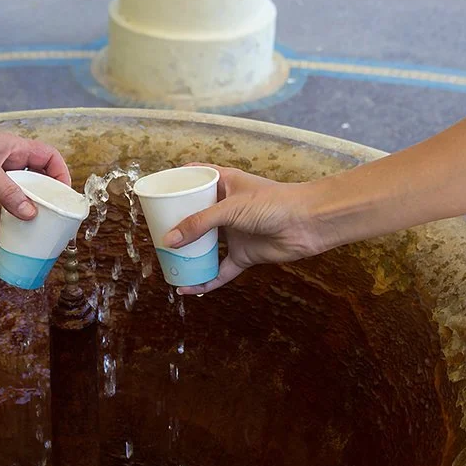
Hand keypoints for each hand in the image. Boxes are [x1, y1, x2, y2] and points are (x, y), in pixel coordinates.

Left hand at [0, 120, 70, 244]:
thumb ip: (8, 192)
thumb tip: (31, 215)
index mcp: (15, 149)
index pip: (48, 157)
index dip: (60, 173)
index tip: (65, 195)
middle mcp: (6, 162)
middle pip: (34, 180)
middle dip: (43, 199)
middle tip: (51, 219)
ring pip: (12, 197)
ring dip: (19, 215)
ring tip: (29, 234)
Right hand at [163, 164, 326, 294]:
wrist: (310, 223)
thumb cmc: (274, 203)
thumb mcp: (230, 208)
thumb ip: (199, 224)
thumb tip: (169, 241)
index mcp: (225, 184)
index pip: (196, 178)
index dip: (177, 182)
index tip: (158, 191)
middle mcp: (227, 208)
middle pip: (196, 216)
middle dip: (177, 225)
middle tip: (155, 232)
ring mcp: (235, 232)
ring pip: (206, 245)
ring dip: (189, 254)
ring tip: (167, 261)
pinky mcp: (244, 255)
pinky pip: (220, 270)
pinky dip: (205, 280)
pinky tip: (188, 287)